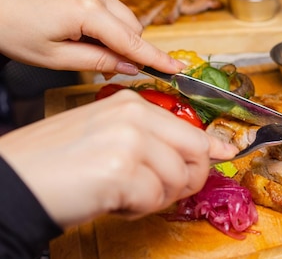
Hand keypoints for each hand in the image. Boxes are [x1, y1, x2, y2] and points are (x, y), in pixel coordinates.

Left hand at [0, 0, 183, 74]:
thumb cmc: (14, 33)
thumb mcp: (56, 58)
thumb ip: (99, 61)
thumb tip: (131, 66)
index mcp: (87, 10)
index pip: (132, 40)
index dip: (156, 58)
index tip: (178, 69)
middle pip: (133, 28)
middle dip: (128, 49)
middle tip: (105, 67)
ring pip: (125, 18)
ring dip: (118, 37)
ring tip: (87, 48)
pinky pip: (112, 8)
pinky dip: (109, 24)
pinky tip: (86, 33)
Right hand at [0, 90, 237, 226]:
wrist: (16, 180)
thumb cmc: (56, 162)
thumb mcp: (106, 134)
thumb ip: (150, 137)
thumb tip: (199, 151)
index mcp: (131, 105)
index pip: (190, 129)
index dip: (211, 148)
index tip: (226, 155)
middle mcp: (134, 117)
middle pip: (195, 152)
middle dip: (188, 179)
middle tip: (163, 191)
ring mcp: (129, 142)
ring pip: (177, 179)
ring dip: (156, 197)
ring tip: (124, 194)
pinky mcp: (121, 171)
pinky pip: (154, 199)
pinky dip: (138, 209)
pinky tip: (114, 202)